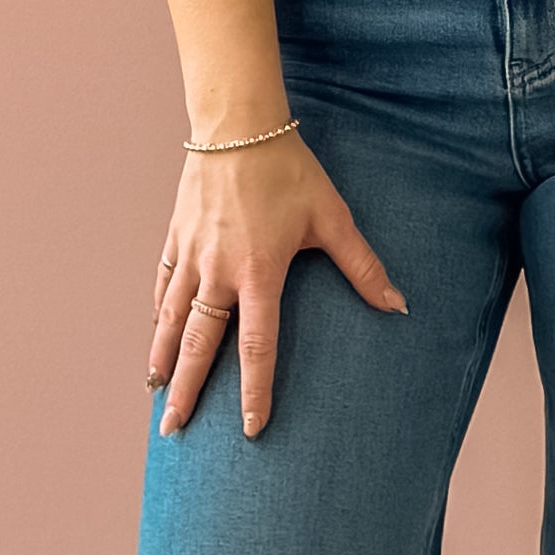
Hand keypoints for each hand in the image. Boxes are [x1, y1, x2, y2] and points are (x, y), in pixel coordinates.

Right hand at [150, 128, 405, 436]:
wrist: (237, 125)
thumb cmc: (288, 170)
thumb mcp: (332, 217)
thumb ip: (363, 267)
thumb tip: (397, 305)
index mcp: (259, 273)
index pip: (256, 347)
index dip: (255, 391)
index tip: (251, 429)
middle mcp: (218, 272)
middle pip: (199, 345)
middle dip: (187, 391)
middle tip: (173, 430)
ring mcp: (192, 256)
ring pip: (171, 320)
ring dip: (163, 360)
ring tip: (156, 394)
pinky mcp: (177, 238)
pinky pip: (163, 286)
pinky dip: (159, 316)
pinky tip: (157, 336)